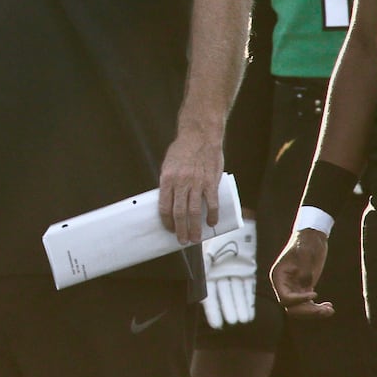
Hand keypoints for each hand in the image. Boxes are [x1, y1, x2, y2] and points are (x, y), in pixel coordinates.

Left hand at [158, 128, 222, 243]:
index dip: (167, 221)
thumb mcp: (168, 165)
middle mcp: (181, 183)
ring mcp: (196, 183)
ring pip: (195, 211)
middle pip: (179, 213)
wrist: (199, 135)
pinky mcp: (211, 182)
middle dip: (180, 230)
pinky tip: (212, 223)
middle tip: (182, 241)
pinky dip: (212, 215)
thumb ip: (169, 183)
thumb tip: (170, 201)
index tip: (169, 229)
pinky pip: (211, 203)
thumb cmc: (182, 150)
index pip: (164, 206)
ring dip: (194, 228)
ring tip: (195, 238)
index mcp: (167, 179)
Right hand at [201, 217, 256, 328]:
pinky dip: (249, 299)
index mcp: (207, 269)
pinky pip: (248, 286)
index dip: (213, 310)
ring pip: (236, 293)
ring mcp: (235, 271)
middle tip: (231, 324)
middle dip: (228, 310)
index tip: (216, 324)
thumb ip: (204, 265)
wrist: (237, 218)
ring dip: (239, 307)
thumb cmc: (217, 232)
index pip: (209, 294)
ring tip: (241, 321)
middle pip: (224, 295)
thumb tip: (198, 282)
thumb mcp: (207, 248)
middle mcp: (221, 272)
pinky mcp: (248, 268)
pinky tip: (249, 313)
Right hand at [271, 228, 332, 319]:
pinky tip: (330, 307)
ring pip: (301, 309)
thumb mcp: (305, 252)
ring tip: (330, 310)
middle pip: (292, 308)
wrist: (313, 237)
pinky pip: (308, 305)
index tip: (315, 293)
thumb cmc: (306, 242)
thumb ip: (305, 268)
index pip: (284, 298)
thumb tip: (306, 283)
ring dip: (315, 313)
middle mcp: (284, 285)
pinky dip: (318, 308)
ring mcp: (294, 288)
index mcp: (279, 276)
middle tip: (326, 310)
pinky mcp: (304, 288)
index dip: (299, 300)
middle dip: (309, 311)